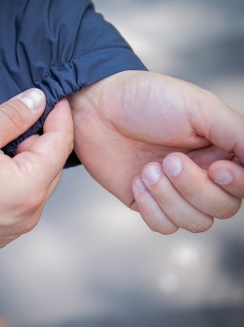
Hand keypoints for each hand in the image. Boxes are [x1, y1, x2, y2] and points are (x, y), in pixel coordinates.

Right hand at [0, 89, 72, 266]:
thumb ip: (11, 117)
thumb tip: (36, 102)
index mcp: (26, 189)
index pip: (61, 145)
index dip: (61, 117)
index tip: (57, 100)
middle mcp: (28, 214)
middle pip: (52, 165)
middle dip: (41, 137)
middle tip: (18, 119)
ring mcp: (15, 227)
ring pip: (37, 181)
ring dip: (27, 158)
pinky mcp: (2, 232)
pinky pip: (22, 198)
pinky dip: (17, 178)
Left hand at [69, 71, 243, 233]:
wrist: (97, 109)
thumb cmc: (147, 99)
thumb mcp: (199, 107)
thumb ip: (237, 134)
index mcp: (219, 150)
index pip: (243, 185)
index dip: (235, 184)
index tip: (215, 168)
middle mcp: (200, 174)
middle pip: (222, 208)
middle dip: (193, 188)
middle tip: (169, 159)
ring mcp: (173, 191)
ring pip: (195, 222)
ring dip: (170, 198)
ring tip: (147, 169)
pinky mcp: (147, 203)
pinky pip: (163, 226)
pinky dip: (151, 208)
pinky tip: (136, 180)